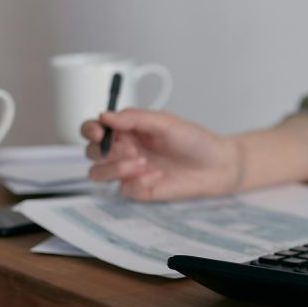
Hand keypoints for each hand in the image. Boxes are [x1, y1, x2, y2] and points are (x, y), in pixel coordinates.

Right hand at [82, 109, 242, 200]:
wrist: (218, 165)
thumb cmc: (194, 141)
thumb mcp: (165, 122)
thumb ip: (134, 117)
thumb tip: (105, 116)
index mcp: (127, 130)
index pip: (94, 129)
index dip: (90, 130)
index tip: (99, 131)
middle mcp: (124, 150)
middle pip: (91, 152)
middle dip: (104, 150)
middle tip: (131, 148)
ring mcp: (130, 172)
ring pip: (98, 173)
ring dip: (114, 168)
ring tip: (141, 161)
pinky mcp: (140, 190)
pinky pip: (124, 189)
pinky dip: (137, 182)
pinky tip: (157, 176)